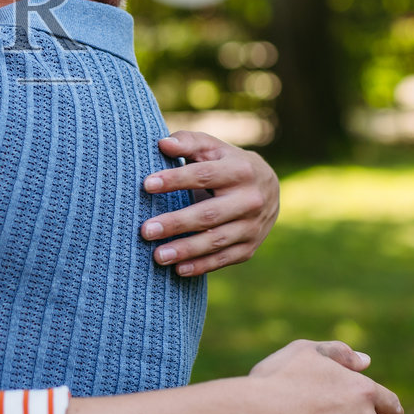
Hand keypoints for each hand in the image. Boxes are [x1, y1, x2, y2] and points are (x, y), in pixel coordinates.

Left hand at [139, 131, 279, 275]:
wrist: (267, 189)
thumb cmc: (227, 164)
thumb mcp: (212, 148)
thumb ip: (188, 143)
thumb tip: (162, 144)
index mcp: (240, 170)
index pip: (203, 175)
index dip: (175, 180)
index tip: (146, 185)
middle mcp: (250, 199)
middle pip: (209, 214)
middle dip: (176, 223)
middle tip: (145, 230)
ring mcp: (252, 226)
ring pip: (216, 240)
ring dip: (185, 250)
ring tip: (157, 255)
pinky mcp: (250, 247)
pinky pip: (224, 259)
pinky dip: (202, 266)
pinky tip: (178, 270)